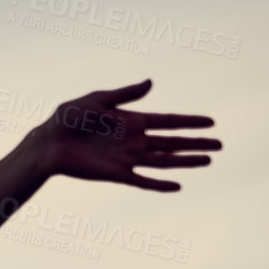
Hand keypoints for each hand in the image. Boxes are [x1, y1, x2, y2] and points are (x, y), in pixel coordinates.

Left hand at [30, 79, 219, 191]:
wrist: (48, 142)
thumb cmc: (68, 118)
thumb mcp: (97, 100)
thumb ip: (125, 94)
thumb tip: (152, 82)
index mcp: (132, 121)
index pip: (168, 121)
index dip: (190, 122)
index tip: (212, 121)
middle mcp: (134, 141)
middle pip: (173, 143)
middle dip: (196, 143)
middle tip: (220, 145)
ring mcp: (127, 159)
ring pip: (164, 162)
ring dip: (186, 162)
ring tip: (209, 161)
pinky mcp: (117, 174)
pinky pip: (143, 181)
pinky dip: (159, 184)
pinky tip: (178, 186)